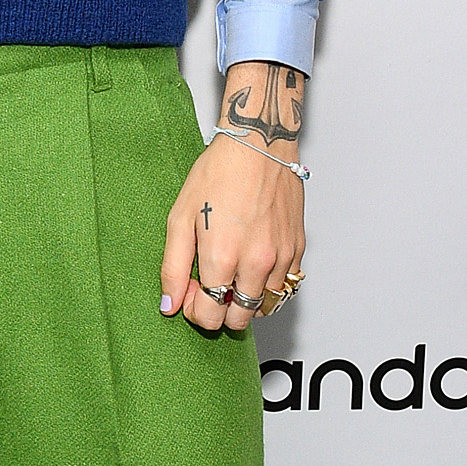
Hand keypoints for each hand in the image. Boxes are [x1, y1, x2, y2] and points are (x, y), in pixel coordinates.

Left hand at [159, 59, 305, 335]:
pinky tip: (253, 263)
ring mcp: (281, 258)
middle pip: (238, 320)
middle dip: (219, 312)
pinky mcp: (297, 248)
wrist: (259, 145)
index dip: (194, 311)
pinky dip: (268, 285)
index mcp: (222, 258)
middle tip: (209, 285)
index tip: (190, 291)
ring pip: (264, 307)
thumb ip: (172, 267)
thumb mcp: (180, 217)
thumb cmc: (217, 174)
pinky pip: (285, 286)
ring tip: (232, 273)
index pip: (209, 316)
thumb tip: (169, 306)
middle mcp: (255, 263)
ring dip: (245, 300)